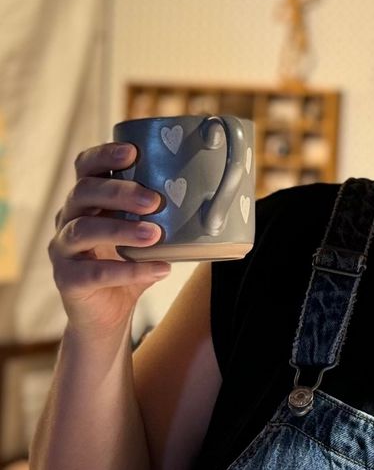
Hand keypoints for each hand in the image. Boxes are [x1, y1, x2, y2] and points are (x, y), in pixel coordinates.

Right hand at [49, 142, 170, 334]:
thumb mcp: (147, 238)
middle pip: (82, 192)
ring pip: (83, 230)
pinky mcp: (67, 280)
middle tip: (155, 201)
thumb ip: (165, 219)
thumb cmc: (130, 266)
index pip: (85, 168)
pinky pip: (92, 272)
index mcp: (87, 201)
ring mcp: (63, 250)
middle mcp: (68, 219)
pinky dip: (128, 271)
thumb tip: (216, 202)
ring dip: (122, 230)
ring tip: (155, 235)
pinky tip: (159, 269)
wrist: (107, 317)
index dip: (104, 156)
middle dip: (119, 192)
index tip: (133, 152)